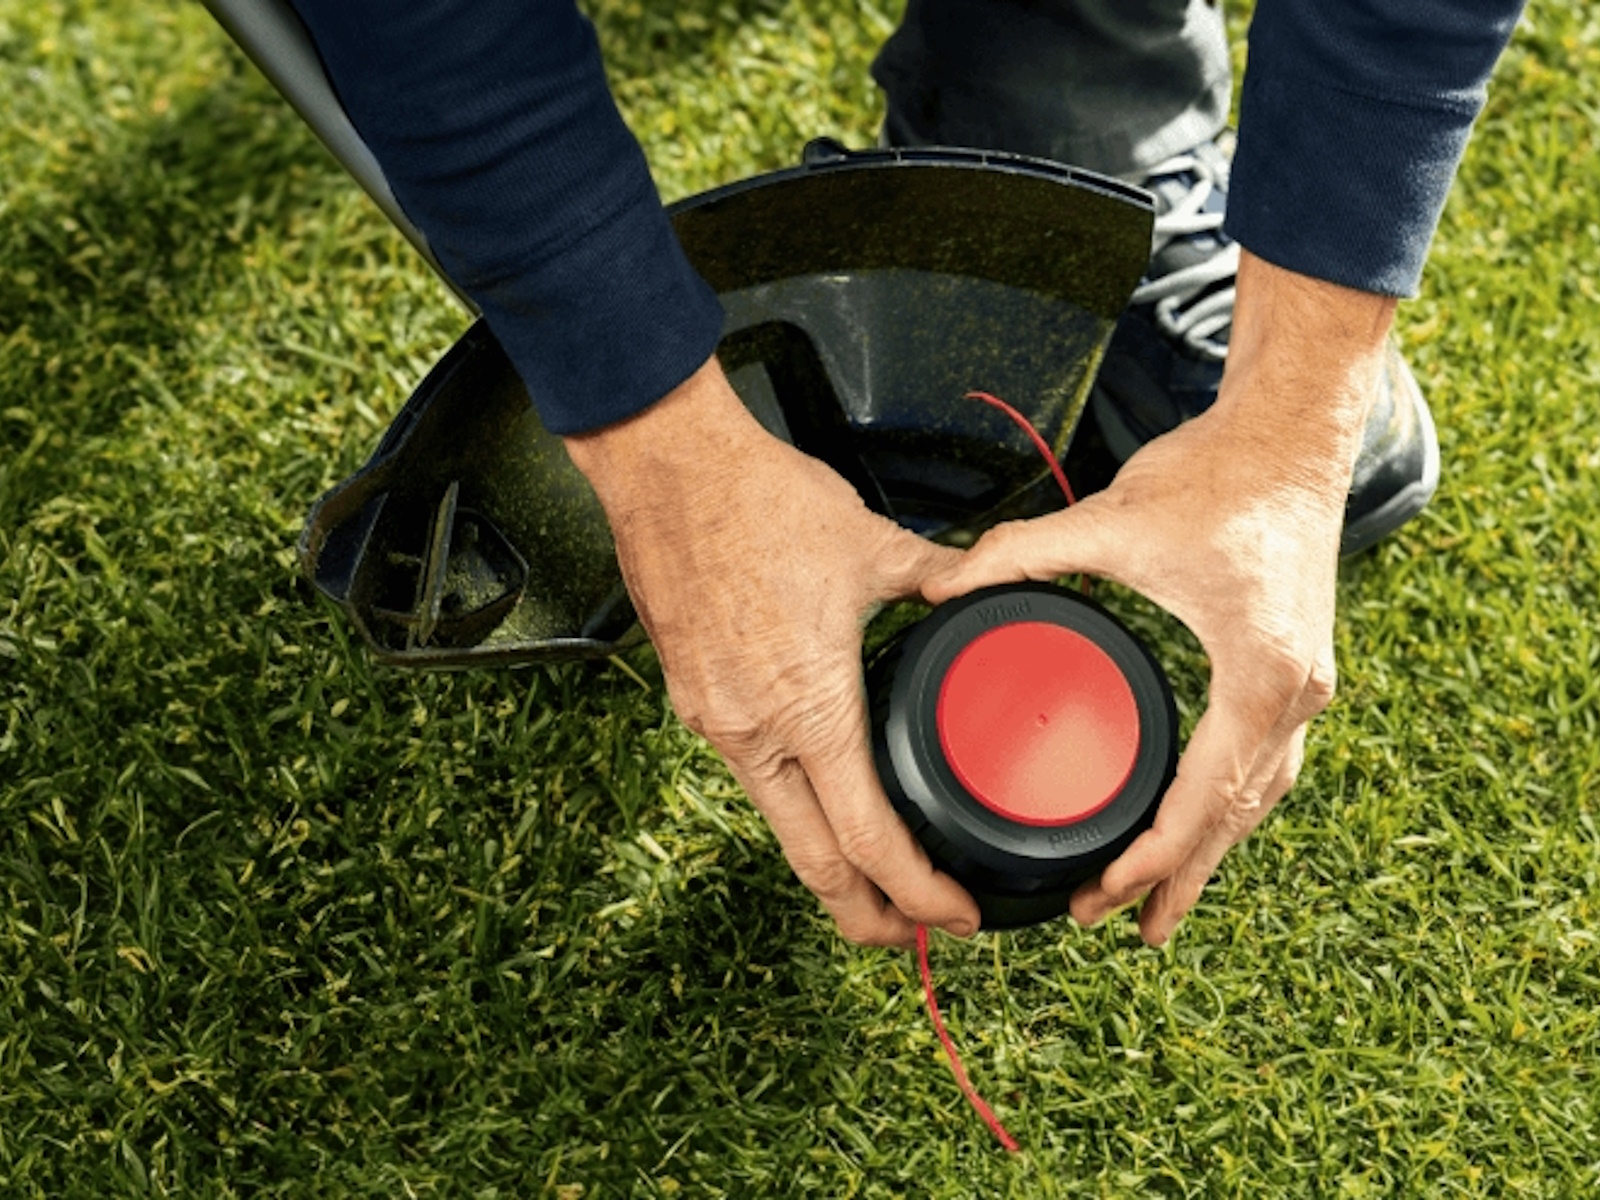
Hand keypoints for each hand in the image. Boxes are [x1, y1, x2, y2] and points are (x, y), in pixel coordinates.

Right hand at [564, 357, 980, 945]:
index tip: (954, 913)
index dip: (917, 893)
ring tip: (872, 872)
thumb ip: (940, 579)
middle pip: (812, 865)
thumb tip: (980, 589)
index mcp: (808, 706)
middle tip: (914, 935)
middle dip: (867, 916)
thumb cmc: (759, 501)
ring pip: (777, 822)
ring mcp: (712, 719)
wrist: (667, 467)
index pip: (868, 837)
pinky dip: (791, 802)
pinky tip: (817, 787)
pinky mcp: (690, 696)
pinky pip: (748, 772)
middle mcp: (752, 730)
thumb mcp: (874, 544)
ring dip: (826, 861)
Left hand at [925, 250, 1395, 945]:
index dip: (1151, 857)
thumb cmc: (1217, 474)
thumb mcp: (1114, 519)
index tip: (1102, 894)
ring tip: (1159, 906)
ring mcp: (1305, 684)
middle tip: (1116, 926)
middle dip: (1174, 877)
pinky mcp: (1297, 668)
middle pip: (1234, 818)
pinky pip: (1264, 763)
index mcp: (1257, 674)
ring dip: (1207, 854)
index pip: (1203, 798)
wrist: (1294, 434)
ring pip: (1257, 799)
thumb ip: (1022, 554)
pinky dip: (1228, 807)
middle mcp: (1295, 693)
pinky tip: (1199, 826)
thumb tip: (940, 585)